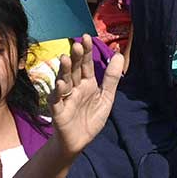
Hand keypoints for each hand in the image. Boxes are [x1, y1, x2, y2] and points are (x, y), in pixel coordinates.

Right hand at [50, 35, 123, 156]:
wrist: (79, 140)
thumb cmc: (90, 118)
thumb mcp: (106, 97)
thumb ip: (112, 78)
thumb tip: (119, 55)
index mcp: (88, 84)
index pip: (86, 65)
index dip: (86, 52)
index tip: (86, 36)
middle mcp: (75, 88)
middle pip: (74, 70)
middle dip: (75, 57)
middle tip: (77, 43)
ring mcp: (66, 98)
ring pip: (64, 82)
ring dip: (64, 71)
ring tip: (65, 58)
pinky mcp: (59, 112)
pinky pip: (57, 101)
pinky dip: (58, 93)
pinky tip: (61, 84)